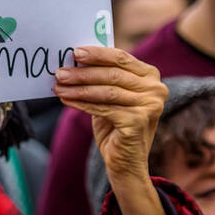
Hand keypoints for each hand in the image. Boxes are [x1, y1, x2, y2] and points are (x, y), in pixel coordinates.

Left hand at [54, 46, 167, 214]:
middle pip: (113, 74)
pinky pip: (103, 108)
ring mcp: (150, 106)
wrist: (126, 162)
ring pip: (106, 91)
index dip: (97, 54)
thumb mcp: (111, 96)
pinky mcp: (138, 121)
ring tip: (58, 85)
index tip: (75, 52)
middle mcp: (156, 89)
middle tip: (60, 72)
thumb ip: (101, 77)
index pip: (122, 58)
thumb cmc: (115, 125)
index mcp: (151, 76)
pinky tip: (66, 99)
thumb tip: (75, 60)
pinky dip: (81, 103)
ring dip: (78, 88)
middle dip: (83, 72)